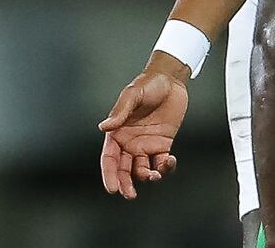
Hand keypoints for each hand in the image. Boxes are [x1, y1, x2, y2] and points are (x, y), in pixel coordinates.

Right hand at [97, 65, 188, 199]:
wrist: (170, 80)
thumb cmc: (147, 84)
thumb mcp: (132, 95)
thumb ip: (120, 112)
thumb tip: (103, 127)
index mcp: (117, 133)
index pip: (109, 158)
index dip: (109, 174)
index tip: (112, 188)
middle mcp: (129, 142)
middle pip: (123, 169)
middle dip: (125, 183)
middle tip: (129, 194)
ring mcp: (146, 145)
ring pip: (142, 169)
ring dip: (147, 177)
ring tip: (154, 176)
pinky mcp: (163, 145)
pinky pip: (162, 163)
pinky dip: (165, 168)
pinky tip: (169, 161)